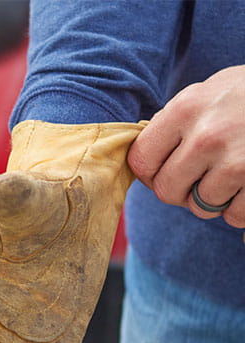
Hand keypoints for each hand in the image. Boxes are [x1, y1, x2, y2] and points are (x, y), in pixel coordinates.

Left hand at [128, 65, 244, 226]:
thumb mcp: (207, 92)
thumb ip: (173, 121)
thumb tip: (145, 154)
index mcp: (185, 110)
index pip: (141, 161)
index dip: (150, 173)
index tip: (163, 171)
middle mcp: (207, 136)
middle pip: (167, 191)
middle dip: (180, 191)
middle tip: (197, 180)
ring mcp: (237, 161)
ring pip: (201, 207)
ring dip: (212, 201)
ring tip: (228, 179)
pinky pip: (235, 215)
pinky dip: (239, 210)